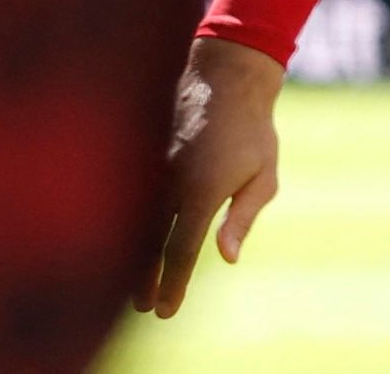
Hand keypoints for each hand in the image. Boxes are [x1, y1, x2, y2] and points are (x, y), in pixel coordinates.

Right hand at [136, 37, 285, 317]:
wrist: (224, 79)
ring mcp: (150, 168)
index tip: (166, 310)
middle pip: (147, 243)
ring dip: (132, 257)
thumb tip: (227, 259)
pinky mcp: (141, 158)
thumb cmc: (251, 131)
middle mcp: (169, 182)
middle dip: (145, 279)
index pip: (180, 249)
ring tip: (137, 287)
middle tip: (146, 307)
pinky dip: (127, 227)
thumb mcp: (263, 175)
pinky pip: (130, 199)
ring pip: (132, 223)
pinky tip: (129, 246)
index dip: (172, 283)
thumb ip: (243, 217)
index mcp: (201, 190)